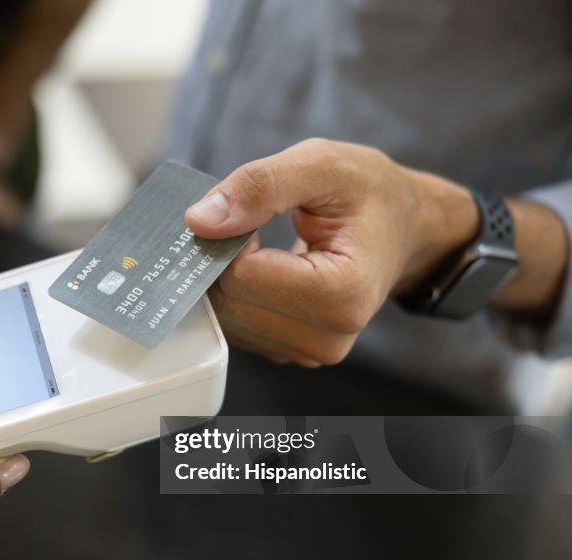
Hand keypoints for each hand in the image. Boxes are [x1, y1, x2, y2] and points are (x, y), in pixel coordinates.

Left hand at [184, 138, 481, 366]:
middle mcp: (328, 337)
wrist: (403, 227)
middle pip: (230, 303)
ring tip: (264, 247)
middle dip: (226, 258)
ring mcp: (310, 351)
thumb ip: (260, 185)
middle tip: (254, 225)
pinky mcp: (292, 351)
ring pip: (227, 318)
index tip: (257, 211)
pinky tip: (262, 269)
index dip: (233, 236)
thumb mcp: (322, 164)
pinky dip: (237, 294)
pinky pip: (236, 326)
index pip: (241, 275)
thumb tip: (199, 221)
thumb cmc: (370, 194)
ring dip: (229, 276)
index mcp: (343, 293)